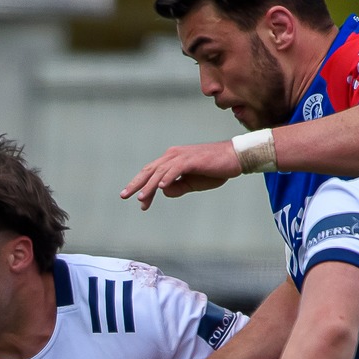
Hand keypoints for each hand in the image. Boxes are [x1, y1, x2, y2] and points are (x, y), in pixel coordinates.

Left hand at [121, 140, 238, 209]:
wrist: (235, 158)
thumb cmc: (215, 169)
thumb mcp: (193, 183)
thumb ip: (178, 188)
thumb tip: (164, 192)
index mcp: (172, 160)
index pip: (152, 174)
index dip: (143, 187)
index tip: (140, 202)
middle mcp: (173, 155)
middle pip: (150, 170)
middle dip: (136, 184)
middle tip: (124, 196)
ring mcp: (182, 156)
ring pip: (160, 172)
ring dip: (150, 186)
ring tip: (142, 198)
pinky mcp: (191, 160)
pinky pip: (176, 169)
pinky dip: (168, 178)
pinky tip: (161, 188)